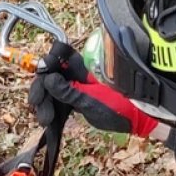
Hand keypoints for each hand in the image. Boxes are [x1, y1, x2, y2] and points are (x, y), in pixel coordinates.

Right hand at [28, 41, 159, 136]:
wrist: (138, 119)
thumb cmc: (120, 107)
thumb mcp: (90, 101)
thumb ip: (68, 91)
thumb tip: (48, 78)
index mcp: (82, 65)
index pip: (58, 54)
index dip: (47, 65)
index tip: (42, 82)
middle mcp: (77, 72)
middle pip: (50, 74)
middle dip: (41, 90)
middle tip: (37, 106)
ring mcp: (76, 86)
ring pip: (51, 89)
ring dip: (44, 103)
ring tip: (45, 120)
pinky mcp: (76, 100)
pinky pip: (58, 101)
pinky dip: (52, 110)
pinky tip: (49, 121)